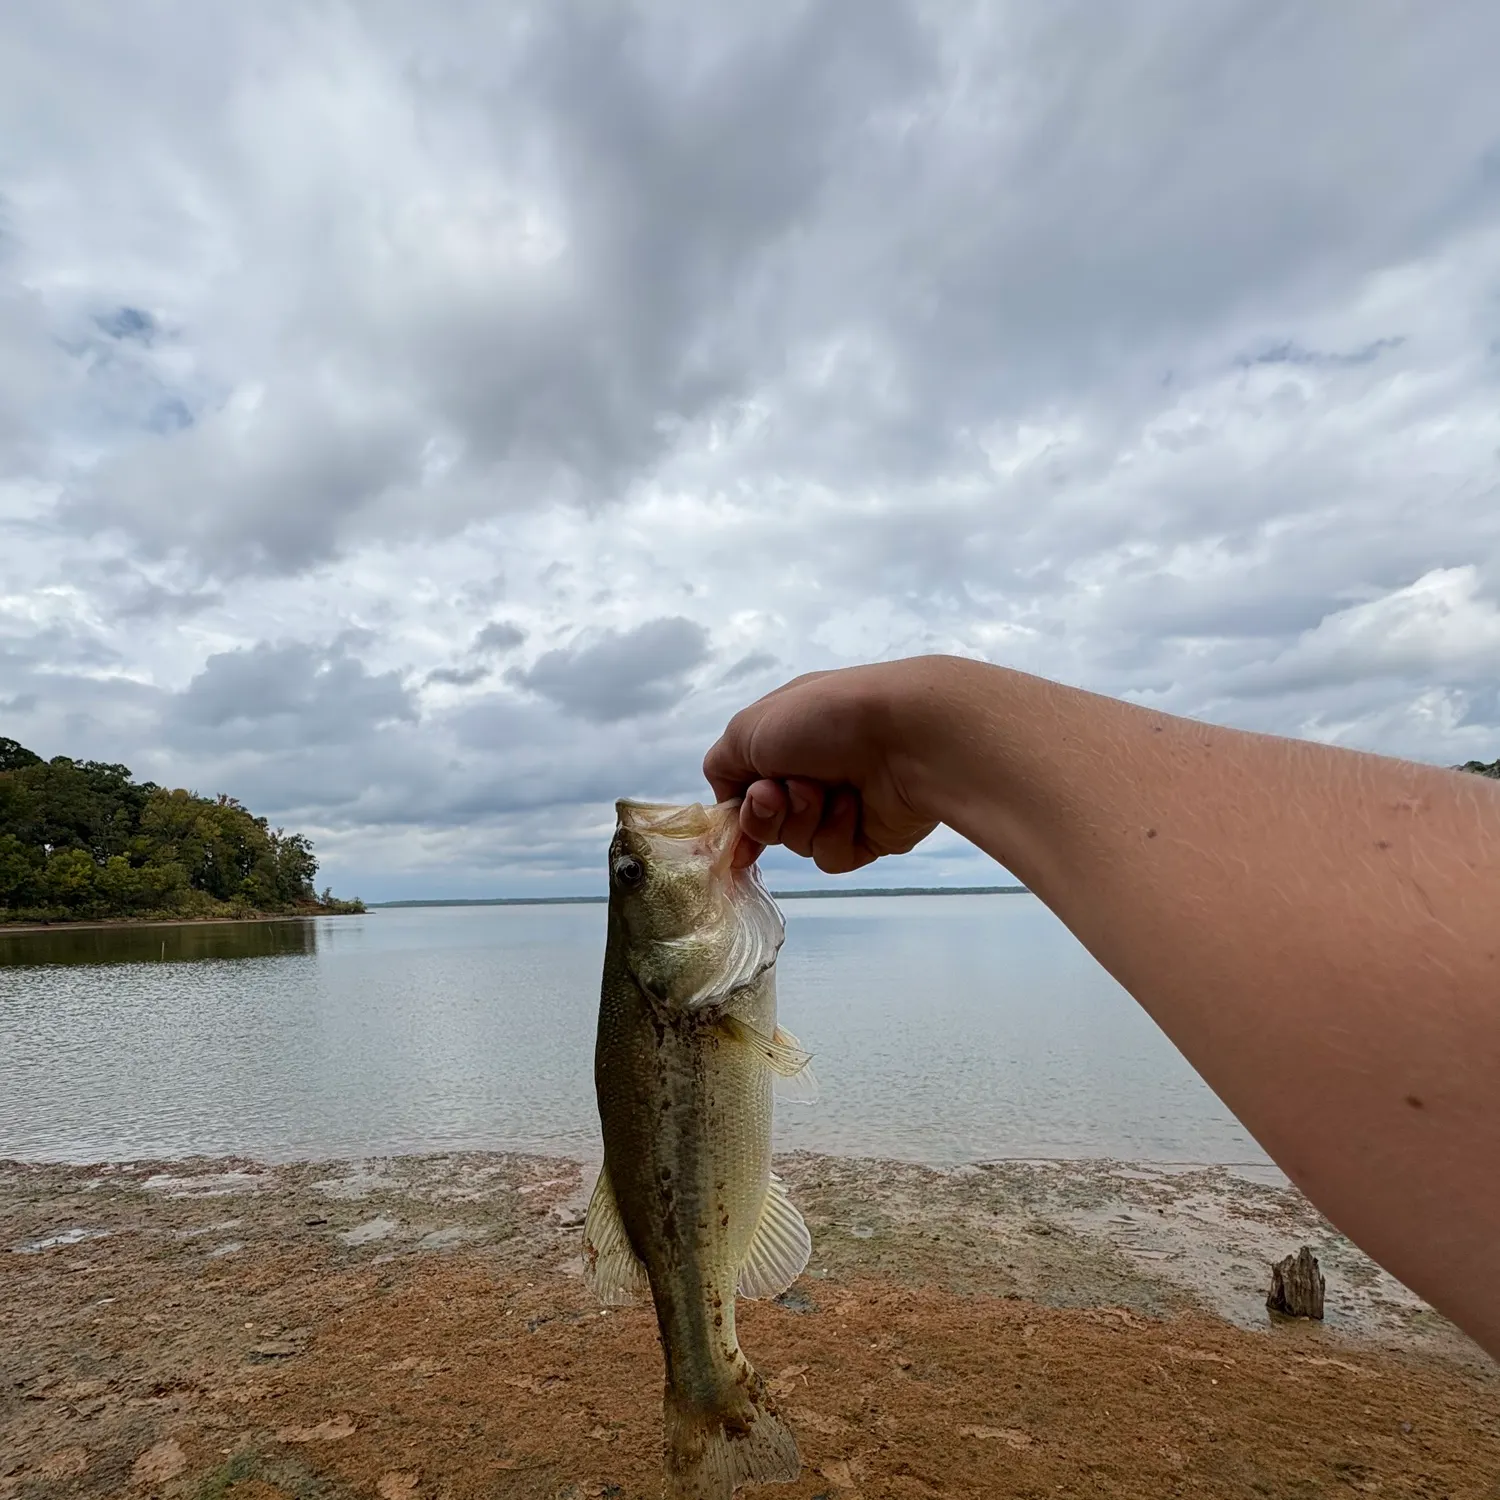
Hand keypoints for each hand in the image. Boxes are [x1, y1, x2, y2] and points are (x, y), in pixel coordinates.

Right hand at [702, 661, 947, 871]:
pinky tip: (854, 805)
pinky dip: (835, 832)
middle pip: (767, 821)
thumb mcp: (748, 728)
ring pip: (797, 842)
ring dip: (802, 818)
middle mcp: (814, 770)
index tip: (734, 818)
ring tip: (826, 789)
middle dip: (766, 812)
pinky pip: (831, 856)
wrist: (906, 737)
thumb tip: (731, 803)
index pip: (747, 786)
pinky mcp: (871, 836)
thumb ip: (723, 765)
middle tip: (780, 791)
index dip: (738, 807)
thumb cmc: (826, 717)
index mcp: (786, 738)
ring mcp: (842, 805)